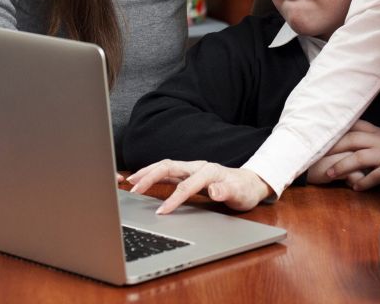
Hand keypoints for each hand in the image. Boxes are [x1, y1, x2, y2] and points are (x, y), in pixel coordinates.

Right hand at [126, 160, 272, 213]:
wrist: (249, 183)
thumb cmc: (244, 190)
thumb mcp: (240, 194)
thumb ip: (226, 192)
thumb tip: (214, 191)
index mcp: (209, 171)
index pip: (186, 185)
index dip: (173, 199)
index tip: (161, 213)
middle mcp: (198, 167)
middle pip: (170, 167)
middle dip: (150, 176)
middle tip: (133, 189)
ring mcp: (192, 169)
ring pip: (166, 166)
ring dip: (147, 172)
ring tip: (130, 181)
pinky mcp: (188, 173)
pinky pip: (167, 171)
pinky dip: (153, 174)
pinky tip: (142, 180)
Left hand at [308, 120, 379, 190]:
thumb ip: (369, 139)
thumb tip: (350, 140)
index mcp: (376, 132)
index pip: (354, 126)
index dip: (337, 130)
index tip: (321, 136)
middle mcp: (379, 140)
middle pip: (352, 139)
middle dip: (333, 147)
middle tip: (317, 155)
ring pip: (359, 157)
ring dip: (343, 165)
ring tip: (330, 174)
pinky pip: (375, 175)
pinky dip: (363, 181)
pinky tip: (355, 187)